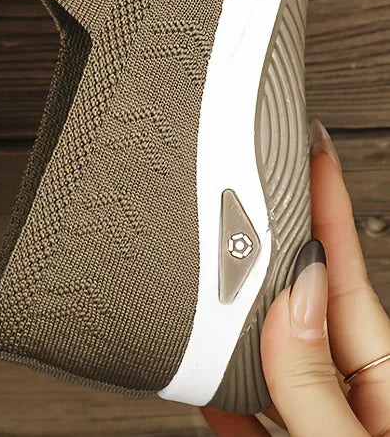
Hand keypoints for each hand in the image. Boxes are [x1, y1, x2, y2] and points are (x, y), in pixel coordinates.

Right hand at [202, 120, 389, 435]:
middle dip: (267, 246)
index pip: (344, 274)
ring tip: (202, 270)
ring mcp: (322, 423)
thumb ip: (319, 382)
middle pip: (299, 305)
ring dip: (232, 316)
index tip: (308, 146)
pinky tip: (197, 370)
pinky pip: (249, 407)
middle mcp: (359, 398)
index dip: (325, 204)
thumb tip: (287, 303)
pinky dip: (219, 388)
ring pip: (269, 353)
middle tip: (235, 191)